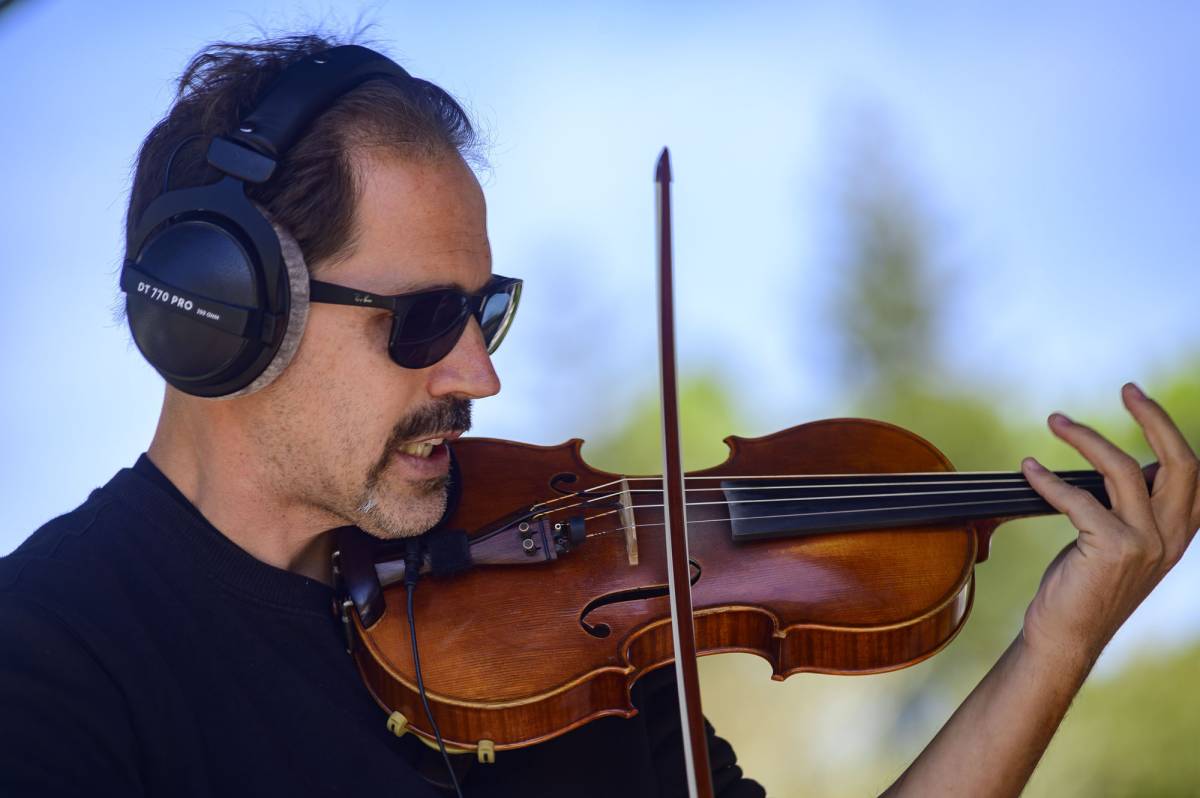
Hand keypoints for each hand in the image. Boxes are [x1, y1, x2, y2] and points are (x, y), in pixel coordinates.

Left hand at [1019, 382, 1199, 668]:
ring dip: (1086, 437)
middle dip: (1154, 418)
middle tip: (1126, 389)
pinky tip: (1028, 468)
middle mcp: (1171, 537)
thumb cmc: (1083, 585)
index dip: (1170, 431)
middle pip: (1180, 462)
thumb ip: (1131, 507)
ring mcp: (1145, 544)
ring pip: (1122, 469)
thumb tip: (1127, 465)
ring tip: (1055, 421)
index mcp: (1179, 532)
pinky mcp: (1113, 550)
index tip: (1139, 400)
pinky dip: (1048, 479)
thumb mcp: (1120, 541)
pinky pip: (1078, 498)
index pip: (1192, 472)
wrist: (1065, 635)